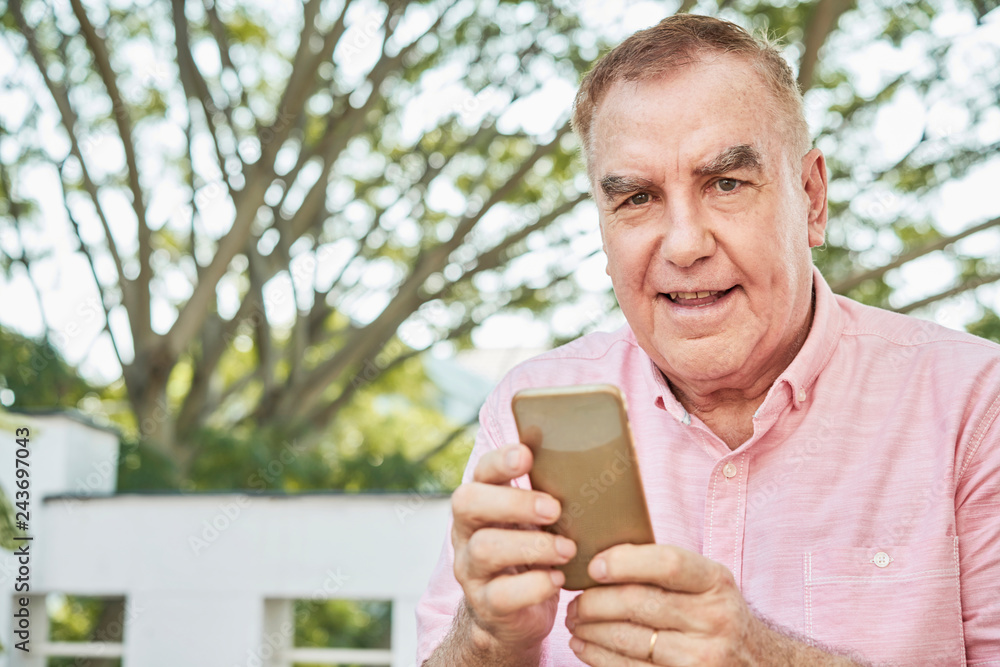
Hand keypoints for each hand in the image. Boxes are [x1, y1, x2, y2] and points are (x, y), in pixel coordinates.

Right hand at [451, 443, 577, 652]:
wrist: (511, 617)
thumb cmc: (531, 554)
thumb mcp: (534, 522)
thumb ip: (548, 495)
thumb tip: (593, 462)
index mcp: (481, 503)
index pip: (479, 472)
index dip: (499, 461)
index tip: (527, 455)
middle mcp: (466, 532)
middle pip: (468, 503)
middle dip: (513, 502)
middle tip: (554, 509)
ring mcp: (470, 570)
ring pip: (484, 548)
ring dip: (532, 545)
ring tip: (567, 549)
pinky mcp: (485, 605)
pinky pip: (500, 595)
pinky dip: (534, 585)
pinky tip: (558, 579)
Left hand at [564, 543, 761, 665]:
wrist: (756, 663)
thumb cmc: (715, 614)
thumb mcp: (707, 584)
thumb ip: (665, 568)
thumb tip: (602, 554)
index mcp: (716, 583)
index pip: (667, 563)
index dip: (624, 562)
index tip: (593, 566)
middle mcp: (713, 620)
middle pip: (637, 603)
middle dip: (593, 601)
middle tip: (573, 600)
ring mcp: (700, 657)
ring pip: (627, 639)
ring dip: (589, 629)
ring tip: (574, 620)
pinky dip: (597, 656)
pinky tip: (584, 645)